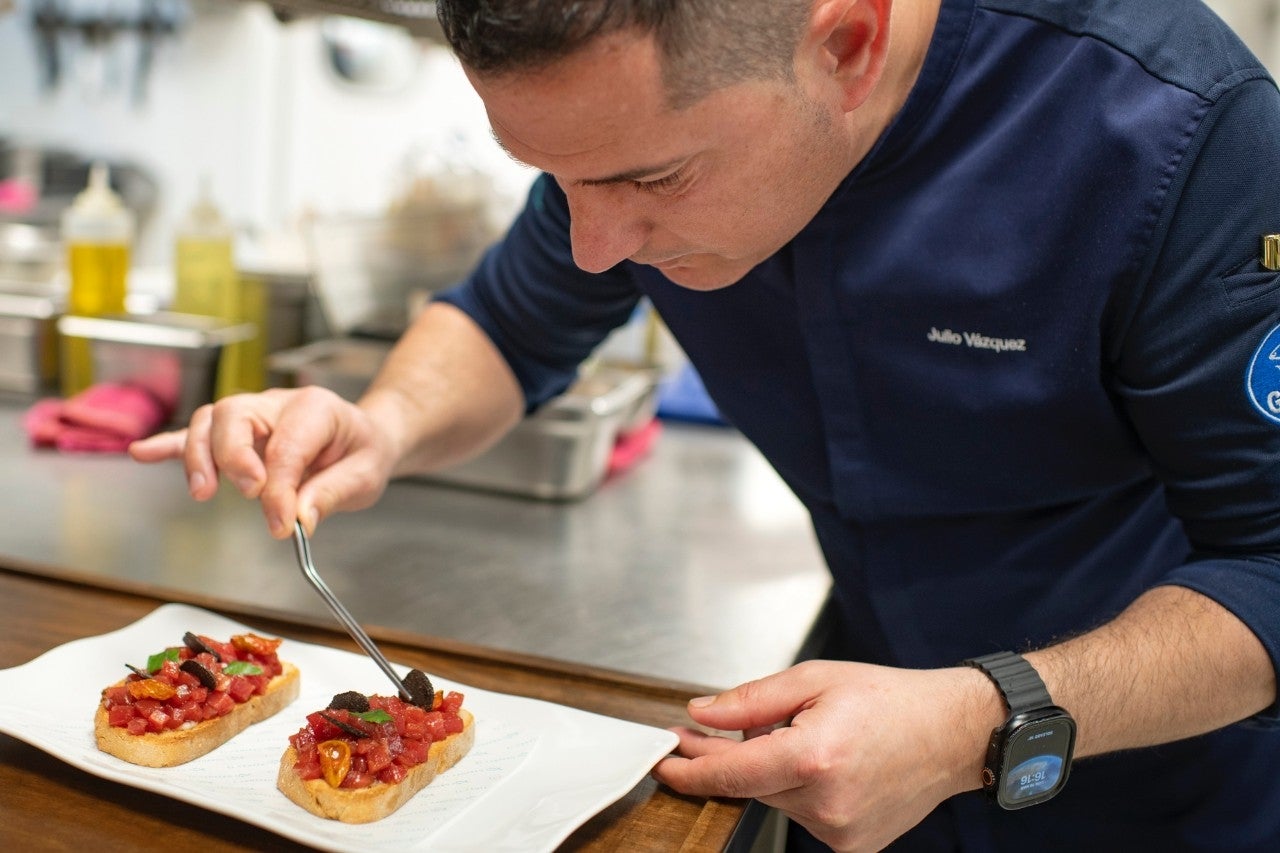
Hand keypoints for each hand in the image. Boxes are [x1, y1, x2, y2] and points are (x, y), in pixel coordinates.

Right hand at [128, 386, 398, 537]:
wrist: (364, 436)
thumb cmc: (363, 451)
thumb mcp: (367, 474)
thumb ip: (334, 493)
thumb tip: (299, 518)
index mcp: (316, 408)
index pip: (287, 446)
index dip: (280, 489)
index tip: (282, 526)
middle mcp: (277, 404)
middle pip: (235, 415)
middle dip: (233, 455)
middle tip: (249, 494)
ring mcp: (252, 415)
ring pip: (210, 421)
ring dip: (198, 456)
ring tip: (201, 492)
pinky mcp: (235, 434)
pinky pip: (196, 433)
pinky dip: (169, 444)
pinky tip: (142, 453)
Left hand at [651, 660, 998, 851]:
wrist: (952, 734)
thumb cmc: (890, 700)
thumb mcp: (814, 679)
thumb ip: (750, 700)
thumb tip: (701, 715)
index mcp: (814, 756)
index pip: (730, 772)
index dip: (690, 766)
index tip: (664, 757)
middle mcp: (825, 802)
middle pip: (751, 783)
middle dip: (734, 755)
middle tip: (729, 726)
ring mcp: (839, 831)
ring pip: (776, 799)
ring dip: (775, 771)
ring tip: (815, 736)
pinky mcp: (851, 846)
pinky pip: (803, 816)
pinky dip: (801, 791)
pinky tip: (830, 766)